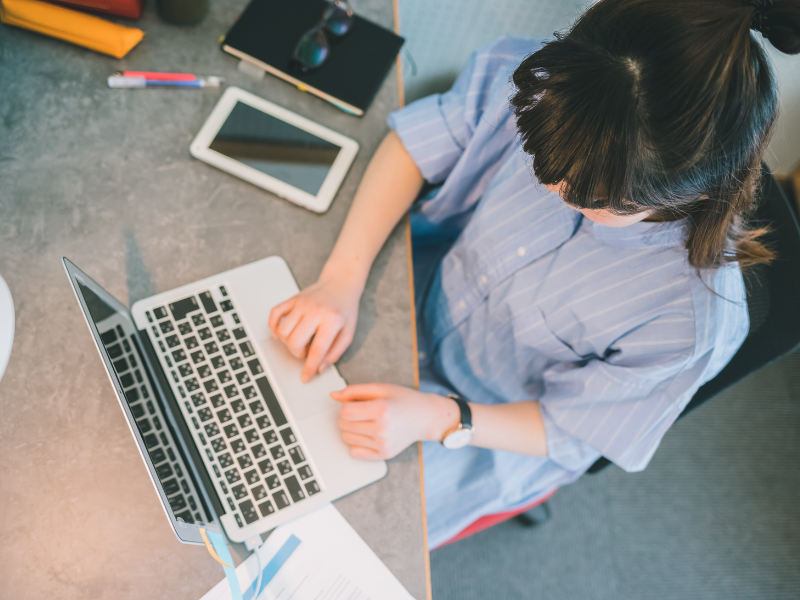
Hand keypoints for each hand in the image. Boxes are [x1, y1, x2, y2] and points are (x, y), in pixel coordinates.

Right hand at [268, 272, 361, 382]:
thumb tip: (320, 367)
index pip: (317, 350)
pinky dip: (273, 326)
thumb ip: (336, 352)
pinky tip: (281, 332)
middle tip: (306, 351)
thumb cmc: (345, 308)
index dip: (310, 368)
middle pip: (295, 342)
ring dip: (288, 342)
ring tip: (300, 340)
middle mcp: (315, 311)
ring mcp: (301, 304)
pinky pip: (274, 314)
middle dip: (298, 354)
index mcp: (332, 320)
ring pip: (283, 331)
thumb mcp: (349, 332)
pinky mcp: (292, 299)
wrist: (341, 283)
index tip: (305, 377)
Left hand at [331, 384, 458, 459]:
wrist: (426, 417)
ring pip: (347, 438)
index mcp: (381, 410)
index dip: (347, 405)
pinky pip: (355, 452)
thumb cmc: (403, 400)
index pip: (345, 411)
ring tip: (368, 422)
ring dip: (352, 429)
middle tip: (364, 411)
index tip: (357, 403)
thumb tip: (333, 395)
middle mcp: (382, 430)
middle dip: (349, 416)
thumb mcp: (380, 388)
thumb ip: (354, 390)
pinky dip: (357, 443)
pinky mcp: (384, 455)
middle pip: (344, 425)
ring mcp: (383, 445)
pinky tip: (369, 434)